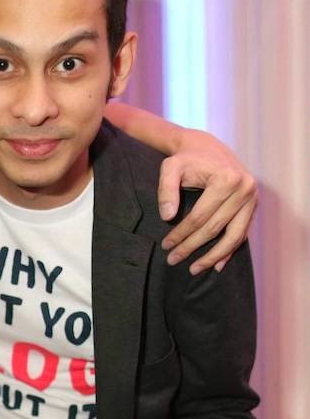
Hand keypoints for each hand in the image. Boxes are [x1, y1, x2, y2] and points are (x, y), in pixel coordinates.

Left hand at [157, 131, 256, 274]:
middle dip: (193, 247)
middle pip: (215, 228)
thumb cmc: (186, 159)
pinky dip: (230, 250)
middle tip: (173, 260)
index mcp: (227, 179)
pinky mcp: (253, 207)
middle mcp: (245, 190)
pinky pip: (242, 234)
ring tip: (194, 269)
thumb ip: (166, 190)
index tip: (166, 245)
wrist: (207, 149)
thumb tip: (167, 217)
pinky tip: (217, 265)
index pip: (200, 216)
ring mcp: (252, 199)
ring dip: (214, 256)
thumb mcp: (170, 167)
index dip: (181, 234)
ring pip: (234, 236)